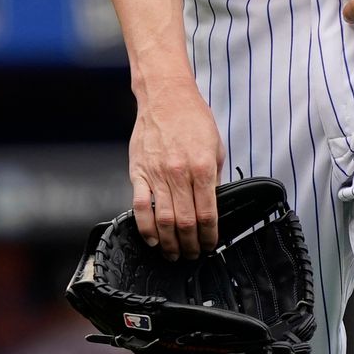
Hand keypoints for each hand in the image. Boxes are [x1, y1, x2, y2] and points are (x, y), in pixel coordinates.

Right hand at [129, 84, 224, 260]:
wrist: (166, 98)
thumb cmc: (193, 120)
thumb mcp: (215, 147)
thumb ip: (213, 177)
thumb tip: (213, 204)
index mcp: (203, 168)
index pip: (207, 213)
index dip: (209, 235)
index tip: (210, 245)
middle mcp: (179, 174)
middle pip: (185, 222)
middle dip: (190, 244)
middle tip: (192, 255)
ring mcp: (157, 174)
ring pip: (163, 219)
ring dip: (169, 243)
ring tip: (174, 254)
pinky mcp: (138, 173)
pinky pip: (140, 206)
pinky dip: (145, 227)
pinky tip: (152, 239)